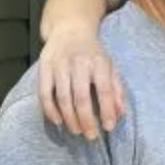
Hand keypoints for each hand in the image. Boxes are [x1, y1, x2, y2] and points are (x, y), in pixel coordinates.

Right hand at [38, 24, 124, 138]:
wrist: (69, 28)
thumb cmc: (93, 53)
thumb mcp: (109, 66)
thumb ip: (116, 89)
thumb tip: (120, 113)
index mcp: (98, 62)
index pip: (104, 89)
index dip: (107, 110)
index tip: (109, 127)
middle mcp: (78, 63)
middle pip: (81, 97)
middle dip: (86, 120)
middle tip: (90, 136)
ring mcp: (59, 65)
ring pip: (62, 97)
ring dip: (69, 118)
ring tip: (76, 131)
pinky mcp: (44, 67)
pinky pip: (44, 93)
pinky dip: (50, 110)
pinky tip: (58, 121)